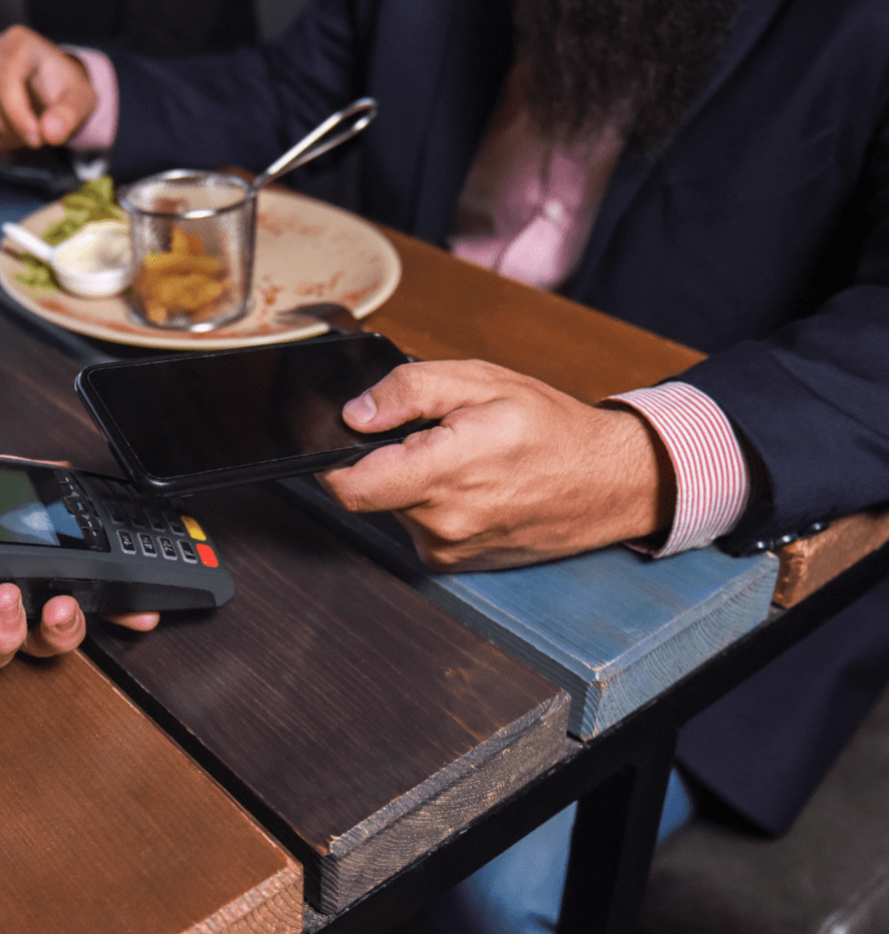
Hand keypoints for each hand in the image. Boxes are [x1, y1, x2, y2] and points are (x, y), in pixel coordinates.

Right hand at [0, 26, 96, 152]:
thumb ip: (69, 115)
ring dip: (1, 138)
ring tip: (24, 133)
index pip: (3, 81)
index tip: (37, 139)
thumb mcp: (79, 100)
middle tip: (36, 137)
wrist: (52, 90)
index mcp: (18, 42)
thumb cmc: (65, 90)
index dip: (18, 117)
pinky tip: (8, 135)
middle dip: (12, 131)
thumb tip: (50, 133)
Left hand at [320, 360, 670, 569]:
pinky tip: (472, 485)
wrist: (608, 482)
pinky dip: (433, 504)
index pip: (349, 486)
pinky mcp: (457, 562)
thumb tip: (356, 412)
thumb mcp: (479, 382)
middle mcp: (442, 524)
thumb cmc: (552, 430)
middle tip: (431, 436)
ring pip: (395, 509)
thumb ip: (408, 391)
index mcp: (443, 475)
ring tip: (461, 458)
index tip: (344, 439)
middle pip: (371, 492)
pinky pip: (420, 528)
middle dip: (387, 460)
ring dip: (412, 482)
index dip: (334, 460)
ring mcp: (450, 549)